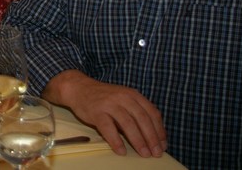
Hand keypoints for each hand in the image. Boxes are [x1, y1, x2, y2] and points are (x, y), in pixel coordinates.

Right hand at [43, 70, 166, 157]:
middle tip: (156, 153)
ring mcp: (109, 104)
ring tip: (143, 153)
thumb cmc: (104, 97)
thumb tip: (153, 135)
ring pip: (128, 123)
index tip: (163, 145)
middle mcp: (123, 97)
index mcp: (133, 94)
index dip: (159, 130)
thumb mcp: (123, 98)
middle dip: (151, 138)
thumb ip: (137, 111)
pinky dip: (116, 141)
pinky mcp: (96, 112)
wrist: (79, 88)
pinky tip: (121, 151)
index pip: (152, 113)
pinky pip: (108, 128)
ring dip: (138, 141)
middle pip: (142, 119)